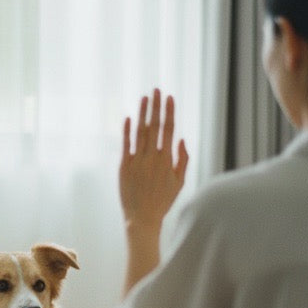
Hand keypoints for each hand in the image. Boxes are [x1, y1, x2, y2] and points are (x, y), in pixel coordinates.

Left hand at [120, 88, 188, 235]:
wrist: (142, 218)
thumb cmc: (162, 201)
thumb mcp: (179, 182)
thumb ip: (182, 160)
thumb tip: (182, 140)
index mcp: (166, 160)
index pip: (169, 130)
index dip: (169, 112)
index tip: (169, 97)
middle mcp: (152, 158)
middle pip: (155, 126)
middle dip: (156, 106)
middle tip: (156, 89)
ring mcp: (137, 161)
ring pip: (140, 132)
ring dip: (142, 113)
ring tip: (145, 98)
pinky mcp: (124, 167)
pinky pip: (125, 145)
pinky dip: (127, 131)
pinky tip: (128, 118)